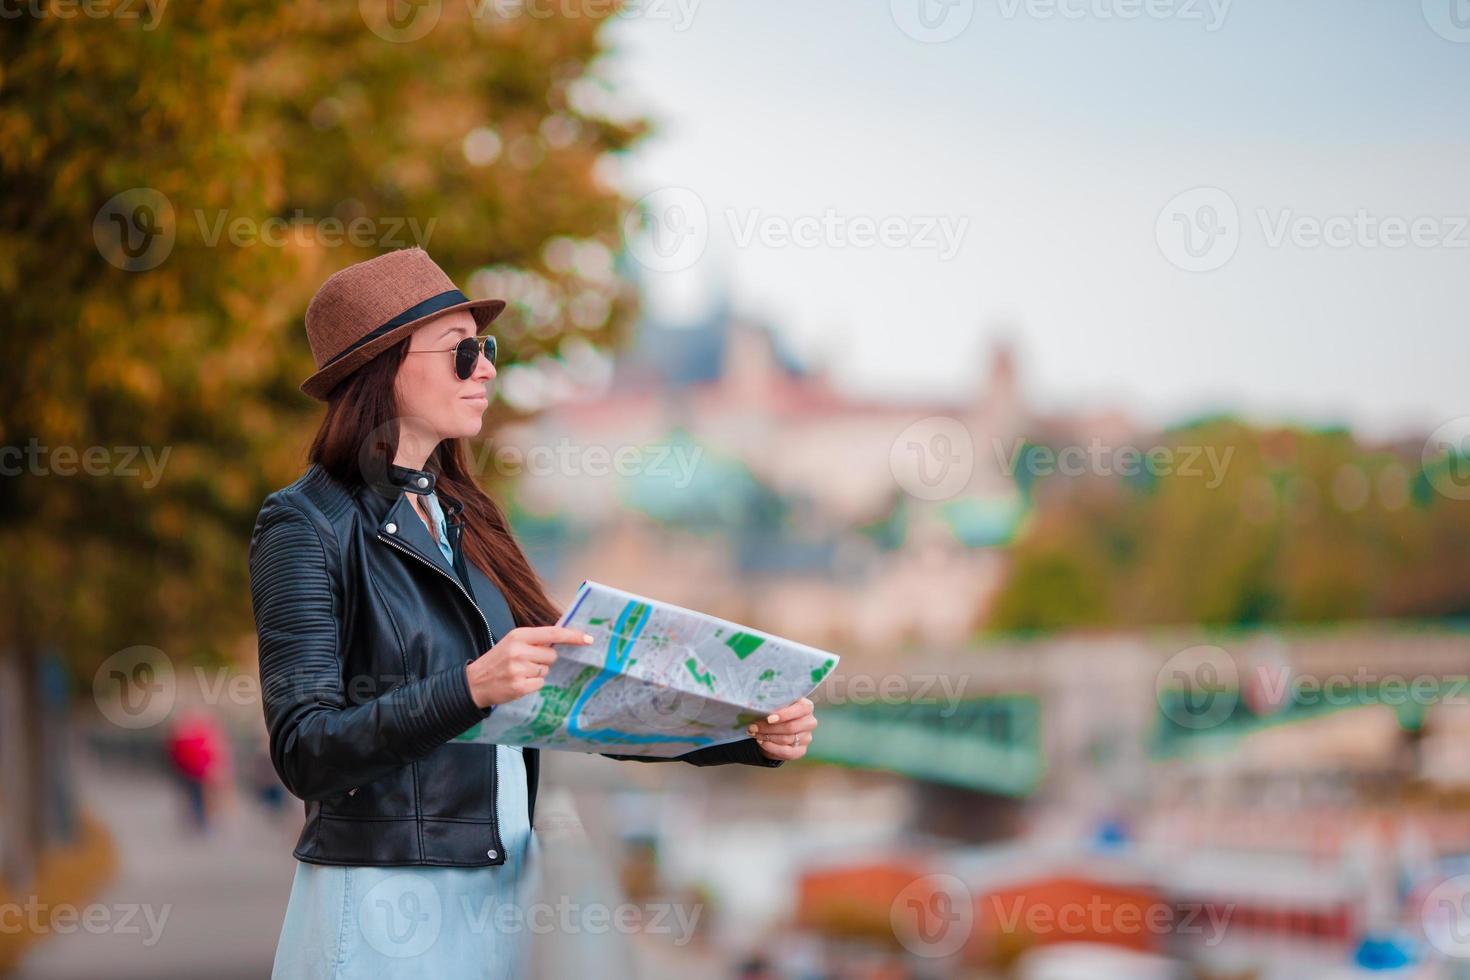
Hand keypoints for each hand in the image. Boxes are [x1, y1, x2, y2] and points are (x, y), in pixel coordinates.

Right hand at [466, 626, 591, 708]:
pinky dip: (533, 684)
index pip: (552, 633)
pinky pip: (540, 684)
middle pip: (552, 655)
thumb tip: (562, 638)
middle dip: (544, 659)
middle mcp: (519, 650)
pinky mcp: (519, 686)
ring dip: (537, 673)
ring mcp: (519, 669)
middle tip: (526, 662)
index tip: (588, 639)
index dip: (572, 636)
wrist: (474, 682)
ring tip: (519, 672)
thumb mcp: (512, 642)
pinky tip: (518, 682)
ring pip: (546, 670)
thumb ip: (534, 639)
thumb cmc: (497, 660)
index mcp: (518, 635)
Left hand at [748, 697, 816, 761]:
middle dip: (769, 728)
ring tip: (754, 733)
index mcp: (806, 706)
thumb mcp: (776, 703)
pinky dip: (771, 747)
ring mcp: (807, 737)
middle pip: (791, 727)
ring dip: (767, 737)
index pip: (801, 709)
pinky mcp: (801, 750)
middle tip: (754, 726)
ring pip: (786, 739)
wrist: (777, 728)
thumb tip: (758, 706)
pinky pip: (786, 752)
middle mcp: (809, 722)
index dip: (785, 714)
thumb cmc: (776, 711)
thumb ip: (772, 703)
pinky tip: (762, 742)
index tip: (769, 718)